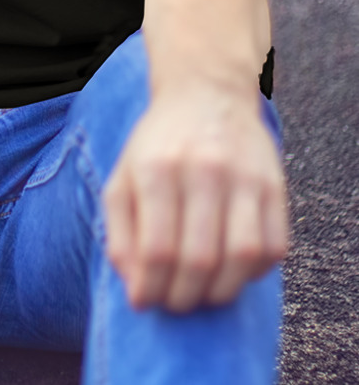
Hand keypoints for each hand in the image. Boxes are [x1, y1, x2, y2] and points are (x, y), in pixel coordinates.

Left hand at [101, 85, 288, 312]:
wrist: (206, 93)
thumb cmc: (158, 143)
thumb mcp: (123, 176)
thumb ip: (120, 233)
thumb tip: (134, 288)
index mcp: (157, 168)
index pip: (157, 249)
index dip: (151, 288)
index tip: (144, 302)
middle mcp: (203, 170)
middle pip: (199, 258)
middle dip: (183, 296)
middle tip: (173, 303)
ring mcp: (244, 176)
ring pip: (241, 257)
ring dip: (220, 292)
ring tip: (202, 294)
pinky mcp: (274, 185)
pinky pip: (273, 246)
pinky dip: (253, 272)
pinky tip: (232, 271)